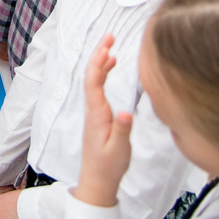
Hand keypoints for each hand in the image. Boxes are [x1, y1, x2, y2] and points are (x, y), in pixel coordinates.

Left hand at [75, 34, 132, 207]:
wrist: (97, 181)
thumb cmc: (108, 167)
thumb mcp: (119, 150)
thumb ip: (122, 131)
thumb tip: (126, 113)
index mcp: (97, 114)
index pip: (94, 81)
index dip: (99, 61)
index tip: (108, 45)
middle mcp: (93, 110)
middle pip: (92, 76)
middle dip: (99, 54)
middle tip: (110, 37)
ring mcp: (95, 112)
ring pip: (95, 81)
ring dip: (101, 62)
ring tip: (111, 47)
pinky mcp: (99, 116)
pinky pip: (99, 88)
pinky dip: (103, 74)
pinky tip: (110, 67)